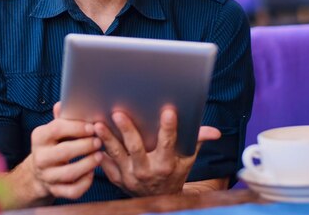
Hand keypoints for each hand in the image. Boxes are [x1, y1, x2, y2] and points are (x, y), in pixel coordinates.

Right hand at [26, 102, 102, 201]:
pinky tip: (92, 173)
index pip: (57, 129)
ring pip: (69, 173)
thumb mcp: (54, 129)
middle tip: (99, 141)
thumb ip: (62, 118)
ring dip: (88, 164)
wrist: (39, 171)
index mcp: (39, 137)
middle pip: (64, 152)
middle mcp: (40, 157)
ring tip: (99, 155)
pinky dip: (85, 183)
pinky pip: (72, 191)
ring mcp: (47, 176)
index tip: (92, 127)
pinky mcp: (55, 191)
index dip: (76, 128)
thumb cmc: (53, 144)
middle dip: (85, 146)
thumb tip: (63, 103)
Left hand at [94, 107, 220, 196]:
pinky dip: (99, 153)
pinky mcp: (117, 179)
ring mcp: (130, 176)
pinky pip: (105, 165)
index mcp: (166, 164)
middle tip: (118, 113)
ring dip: (106, 138)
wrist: (158, 199)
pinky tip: (93, 140)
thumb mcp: (187, 160)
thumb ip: (197, 141)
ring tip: (97, 123)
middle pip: (135, 148)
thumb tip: (216, 132)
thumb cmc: (174, 174)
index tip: (168, 110)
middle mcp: (147, 171)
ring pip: (116, 154)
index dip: (169, 128)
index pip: (168, 143)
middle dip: (127, 130)